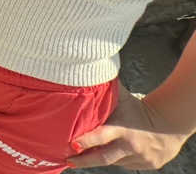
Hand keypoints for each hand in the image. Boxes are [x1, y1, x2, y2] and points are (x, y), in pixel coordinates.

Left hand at [68, 89, 191, 169]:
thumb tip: (86, 73)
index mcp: (123, 129)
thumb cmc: (139, 109)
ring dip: (100, 156)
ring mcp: (139, 158)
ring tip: (85, 153)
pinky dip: (116, 157)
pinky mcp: (146, 165)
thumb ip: (105, 90)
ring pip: (113, 161)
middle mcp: (130, 146)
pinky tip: (113, 149)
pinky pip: (125, 163)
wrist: (170, 125)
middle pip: (103, 157)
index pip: (101, 136)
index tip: (70, 144)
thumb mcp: (122, 99)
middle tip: (68, 160)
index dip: (85, 141)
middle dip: (84, 160)